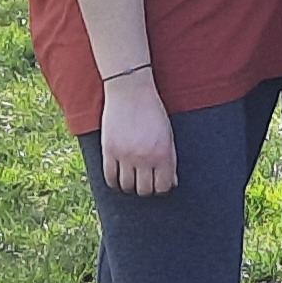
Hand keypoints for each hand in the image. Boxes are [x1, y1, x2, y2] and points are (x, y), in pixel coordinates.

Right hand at [99, 72, 177, 195]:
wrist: (131, 93)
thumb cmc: (153, 112)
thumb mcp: (168, 135)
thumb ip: (170, 160)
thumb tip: (173, 182)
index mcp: (163, 153)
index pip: (163, 186)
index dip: (162, 189)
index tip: (159, 185)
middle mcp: (144, 157)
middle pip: (144, 190)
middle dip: (146, 190)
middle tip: (145, 183)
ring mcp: (125, 155)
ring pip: (126, 186)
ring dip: (130, 187)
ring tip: (132, 180)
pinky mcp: (109, 150)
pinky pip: (109, 177)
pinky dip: (114, 181)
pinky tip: (118, 177)